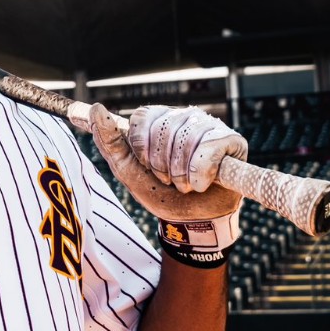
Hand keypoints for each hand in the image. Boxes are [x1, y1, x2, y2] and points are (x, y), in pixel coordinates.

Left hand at [90, 103, 246, 222]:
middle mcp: (185, 117)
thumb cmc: (160, 194)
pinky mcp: (232, 140)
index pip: (143, 116)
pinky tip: (202, 184)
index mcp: (160, 120)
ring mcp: (210, 126)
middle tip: (168, 180)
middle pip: (164, 127)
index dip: (142, 147)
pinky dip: (200, 173)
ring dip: (181, 173)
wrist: (191, 222)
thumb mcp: (127, 170)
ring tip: (185, 185)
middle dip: (161, 164)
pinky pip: (211, 146)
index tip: (146, 166)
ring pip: (187, 137)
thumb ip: (109, 141)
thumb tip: (97, 108)